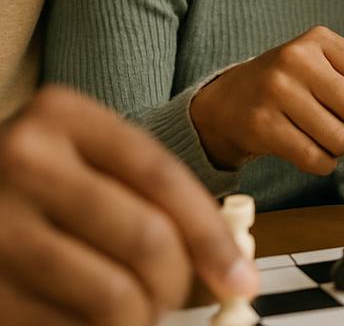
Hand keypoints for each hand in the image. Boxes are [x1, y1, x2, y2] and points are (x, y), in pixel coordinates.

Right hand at [0, 85, 258, 325]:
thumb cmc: (39, 176)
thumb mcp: (87, 153)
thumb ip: (149, 189)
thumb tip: (227, 260)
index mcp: (63, 116)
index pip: (162, 178)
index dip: (210, 234)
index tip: (242, 277)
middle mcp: (24, 162)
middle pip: (146, 239)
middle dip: (180, 281)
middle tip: (181, 296)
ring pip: (111, 295)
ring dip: (143, 316)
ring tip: (141, 310)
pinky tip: (98, 321)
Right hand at [189, 25, 343, 173]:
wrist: (226, 100)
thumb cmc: (290, 86)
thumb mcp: (323, 70)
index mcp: (321, 41)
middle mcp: (298, 60)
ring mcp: (276, 91)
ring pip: (339, 138)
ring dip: (342, 149)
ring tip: (323, 136)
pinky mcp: (261, 124)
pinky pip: (313, 158)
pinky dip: (321, 163)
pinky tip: (306, 148)